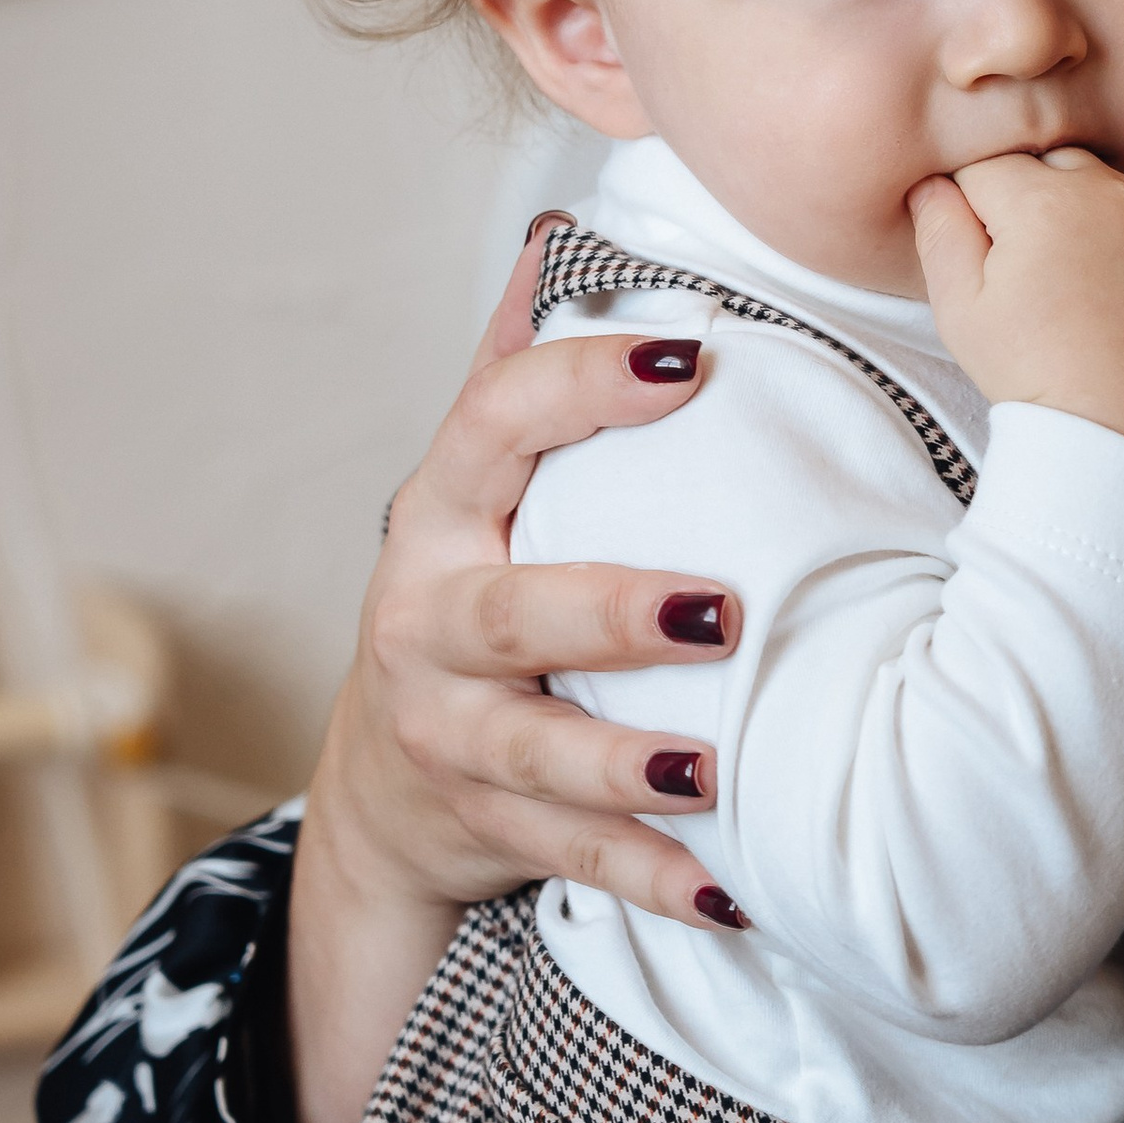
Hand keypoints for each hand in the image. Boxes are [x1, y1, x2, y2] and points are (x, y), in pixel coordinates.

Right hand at [289, 220, 744, 1122]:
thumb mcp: (481, 483)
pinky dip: (650, 881)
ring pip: (532, 755)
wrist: (392, 783)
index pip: (500, 423)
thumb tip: (558, 231)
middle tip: (720, 606)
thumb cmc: (476, 589)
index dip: (586, 385)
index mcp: (445, 510)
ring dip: (625, 768)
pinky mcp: (485, 828)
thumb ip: (520, 368)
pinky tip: (731, 891)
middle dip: (607, 611)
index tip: (692, 355)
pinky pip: (570, 860)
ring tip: (714, 770)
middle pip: (505, 613)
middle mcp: (427, 621)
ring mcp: (448, 734)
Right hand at [907, 150, 1123, 491]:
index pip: (993, 169)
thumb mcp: (961, 311)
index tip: (996, 264)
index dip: (983, 214)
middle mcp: (1115, 191)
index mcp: (1042, 199)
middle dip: (1046, 207)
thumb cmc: (1035, 380)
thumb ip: (939, 230)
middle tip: (1047, 280)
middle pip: (1063, 168)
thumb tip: (933, 182)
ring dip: (1107, 227)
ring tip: (1098, 298)